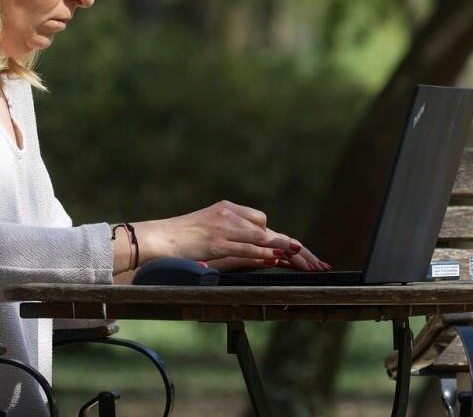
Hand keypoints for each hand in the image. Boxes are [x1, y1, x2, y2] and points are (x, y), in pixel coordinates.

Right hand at [128, 201, 329, 269]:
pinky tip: (278, 259)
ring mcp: (224, 227)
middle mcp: (229, 214)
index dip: (281, 239)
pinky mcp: (217, 241)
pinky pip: (246, 246)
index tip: (299, 253)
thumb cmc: (178, 241)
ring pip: (263, 237)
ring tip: (309, 262)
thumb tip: (253, 253)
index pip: (262, 222)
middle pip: (270, 230)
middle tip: (317, 262)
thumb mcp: (207, 233)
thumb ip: (229, 238)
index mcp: (227, 210)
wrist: (155, 238)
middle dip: (295, 249)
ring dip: (288, 251)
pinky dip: (263, 252)